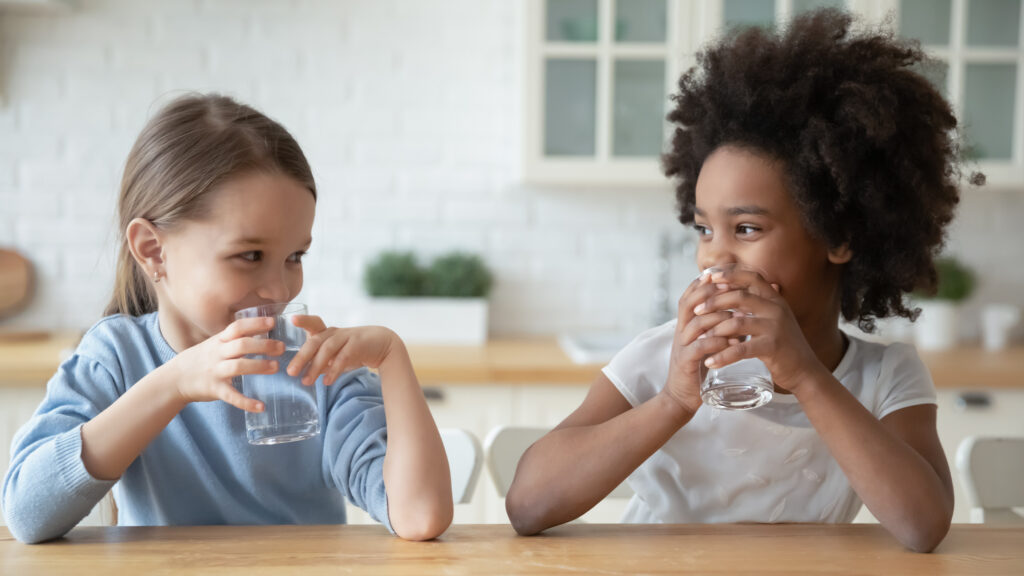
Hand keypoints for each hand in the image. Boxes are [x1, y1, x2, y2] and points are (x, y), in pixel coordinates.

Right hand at [167, 317, 283, 411]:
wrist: (174, 379)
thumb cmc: (200, 360)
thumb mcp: (214, 344)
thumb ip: (233, 339)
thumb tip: (259, 330)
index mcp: (219, 341)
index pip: (237, 328)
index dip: (255, 323)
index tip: (273, 322)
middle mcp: (217, 354)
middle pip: (242, 345)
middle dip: (263, 345)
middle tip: (281, 347)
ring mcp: (215, 372)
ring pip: (238, 367)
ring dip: (258, 366)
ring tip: (275, 367)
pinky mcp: (215, 390)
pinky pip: (231, 396)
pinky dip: (246, 402)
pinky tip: (261, 407)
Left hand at [285, 316, 401, 385]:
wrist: (382, 345)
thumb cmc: (354, 349)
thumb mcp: (334, 354)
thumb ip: (319, 361)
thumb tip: (301, 374)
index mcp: (326, 333)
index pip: (313, 323)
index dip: (303, 320)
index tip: (292, 320)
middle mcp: (334, 332)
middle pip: (315, 341)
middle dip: (301, 357)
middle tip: (291, 372)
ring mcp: (346, 337)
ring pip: (327, 350)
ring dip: (315, 366)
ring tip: (306, 381)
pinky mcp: (357, 344)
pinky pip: (343, 357)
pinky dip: (334, 370)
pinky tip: (327, 381)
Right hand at [659, 272, 736, 417]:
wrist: (683, 396)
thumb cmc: (700, 366)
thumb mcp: (707, 341)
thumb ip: (719, 325)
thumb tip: (744, 309)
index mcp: (685, 323)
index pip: (690, 295)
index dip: (704, 282)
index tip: (723, 273)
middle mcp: (680, 331)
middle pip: (689, 303)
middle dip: (710, 293)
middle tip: (732, 288)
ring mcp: (681, 346)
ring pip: (697, 323)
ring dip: (719, 317)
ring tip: (740, 316)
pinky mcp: (686, 363)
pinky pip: (700, 347)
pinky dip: (717, 342)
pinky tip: (733, 341)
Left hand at [692, 266, 821, 393]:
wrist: (805, 371)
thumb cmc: (782, 346)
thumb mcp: (771, 319)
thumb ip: (755, 306)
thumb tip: (726, 293)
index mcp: (775, 299)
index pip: (751, 276)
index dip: (729, 273)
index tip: (708, 275)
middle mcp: (776, 309)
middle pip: (740, 297)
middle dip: (714, 301)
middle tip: (696, 310)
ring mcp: (775, 327)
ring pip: (737, 323)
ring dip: (714, 330)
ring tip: (699, 337)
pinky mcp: (773, 347)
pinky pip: (741, 349)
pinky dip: (723, 356)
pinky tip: (710, 362)